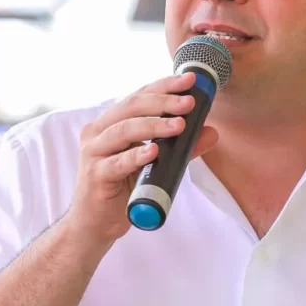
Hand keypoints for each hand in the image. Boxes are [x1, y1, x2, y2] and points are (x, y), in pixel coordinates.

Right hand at [64, 72, 219, 243]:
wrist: (96, 224)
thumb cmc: (122, 190)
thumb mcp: (155, 165)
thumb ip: (180, 148)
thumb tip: (211, 132)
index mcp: (111, 123)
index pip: (139, 96)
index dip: (164, 86)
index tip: (190, 81)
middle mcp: (98, 132)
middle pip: (131, 107)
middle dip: (163, 102)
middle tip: (189, 102)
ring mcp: (94, 153)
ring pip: (124, 131)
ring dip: (154, 125)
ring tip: (180, 125)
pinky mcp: (96, 176)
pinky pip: (117, 163)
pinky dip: (136, 156)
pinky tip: (153, 151)